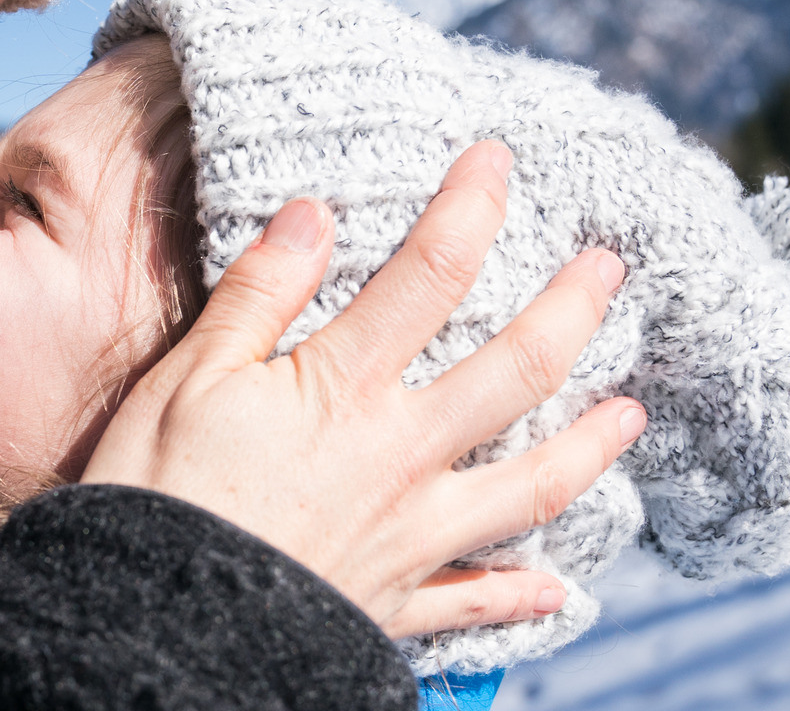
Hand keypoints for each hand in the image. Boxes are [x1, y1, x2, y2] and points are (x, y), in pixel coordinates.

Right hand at [81, 140, 644, 627]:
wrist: (158, 630)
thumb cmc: (156, 493)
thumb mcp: (189, 376)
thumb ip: (259, 294)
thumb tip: (315, 211)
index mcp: (345, 387)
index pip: (430, 275)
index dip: (471, 207)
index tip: (499, 159)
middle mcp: (402, 455)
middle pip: (515, 371)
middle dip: (572, 313)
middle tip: (611, 269)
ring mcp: (412, 535)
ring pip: (532, 485)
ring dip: (590, 446)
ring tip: (632, 415)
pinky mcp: (397, 603)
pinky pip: (479, 602)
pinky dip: (523, 595)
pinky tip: (558, 590)